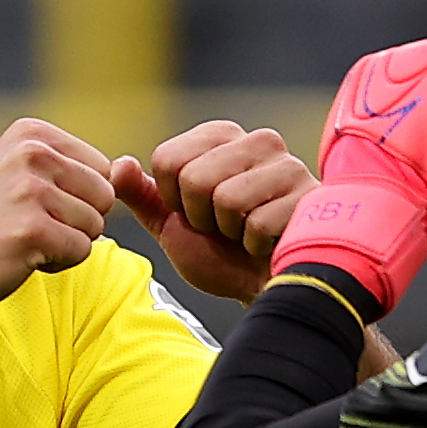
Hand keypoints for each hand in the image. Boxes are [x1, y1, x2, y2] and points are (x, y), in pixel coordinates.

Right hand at [0, 119, 115, 323]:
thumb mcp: (19, 175)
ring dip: (66, 244)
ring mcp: (31, 191)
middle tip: (29, 227)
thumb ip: (70, 169)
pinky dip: (57, 263)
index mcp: (31, 133)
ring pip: (96, 226)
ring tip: (23, 241)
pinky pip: (81, 251)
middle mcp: (32, 154)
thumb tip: (126, 167)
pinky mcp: (32, 229)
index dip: (77, 199)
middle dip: (77, 222)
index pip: (101, 168)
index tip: (33, 206)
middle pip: (105, 196)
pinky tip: (22, 257)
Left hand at [109, 120, 313, 304]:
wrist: (264, 289)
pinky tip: (269, 242)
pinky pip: (258, 223)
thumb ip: (142, 195)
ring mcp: (287, 164)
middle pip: (194, 178)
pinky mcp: (309, 194)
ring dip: (230, 231)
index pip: (166, 158)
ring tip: (246, 233)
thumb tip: (117, 165)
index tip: (197, 213)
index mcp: (220, 138)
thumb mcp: (171, 225)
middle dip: (201, 217)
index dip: (173, 199)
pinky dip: (256, 245)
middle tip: (224, 228)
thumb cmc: (222, 256)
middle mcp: (257, 140)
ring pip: (226, 198)